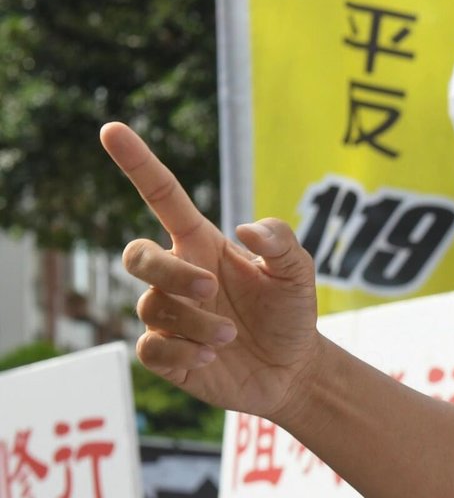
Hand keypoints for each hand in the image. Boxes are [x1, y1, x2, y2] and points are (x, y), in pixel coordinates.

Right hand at [100, 122, 321, 420]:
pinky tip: (211, 356)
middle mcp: (178, 275)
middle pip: (136, 255)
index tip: (111, 129)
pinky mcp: (165, 354)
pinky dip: (181, 351)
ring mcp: (168, 315)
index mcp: (203, 244)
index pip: (162, 197)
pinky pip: (149, 348)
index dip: (138, 163)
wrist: (294, 369)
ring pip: (153, 308)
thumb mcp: (298, 273)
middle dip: (167, 271)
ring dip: (194, 322)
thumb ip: (281, 242)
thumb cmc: (291, 312)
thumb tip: (246, 228)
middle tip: (210, 289)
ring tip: (231, 336)